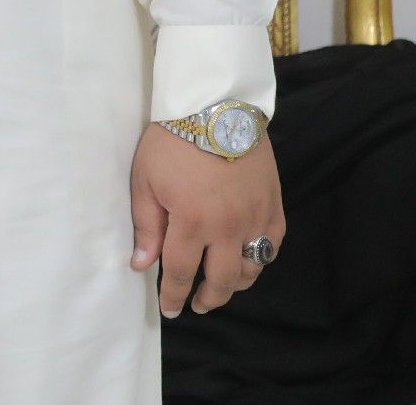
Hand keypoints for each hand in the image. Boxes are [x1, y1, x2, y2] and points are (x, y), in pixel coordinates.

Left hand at [129, 121, 283, 318]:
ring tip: (220, 285)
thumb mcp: (146, 180)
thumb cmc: (172, 140)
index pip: (180, 272)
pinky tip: (247, 258)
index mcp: (192, 222)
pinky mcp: (274, 204)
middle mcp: (228, 227)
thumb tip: (141, 265)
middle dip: (207, 298)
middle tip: (196, 304)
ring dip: (235, 283)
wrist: (216, 104)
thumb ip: (146, 226)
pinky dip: (260, 257)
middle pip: (221, 280)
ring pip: (251, 268)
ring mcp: (256, 217)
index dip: (172, 295)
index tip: (169, 310)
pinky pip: (272, 244)